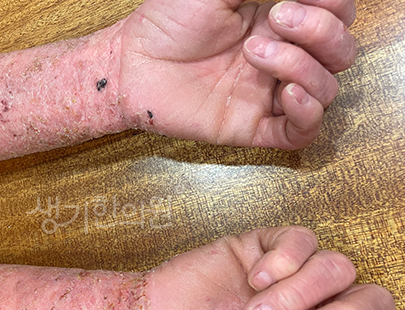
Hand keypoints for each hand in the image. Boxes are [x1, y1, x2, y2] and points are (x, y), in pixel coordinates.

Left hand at [117, 0, 355, 148]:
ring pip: (326, 89)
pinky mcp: (252, 125)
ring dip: (301, 66)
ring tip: (253, 52)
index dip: (332, 5)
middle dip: (321, 32)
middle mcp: (281, 56)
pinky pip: (300, 133)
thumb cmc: (170, 20)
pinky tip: (287, 94)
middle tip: (276, 19)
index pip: (338, 14)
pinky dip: (308, 114)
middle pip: (341, 51)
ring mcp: (268, 92)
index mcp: (279, 19)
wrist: (133, 63)